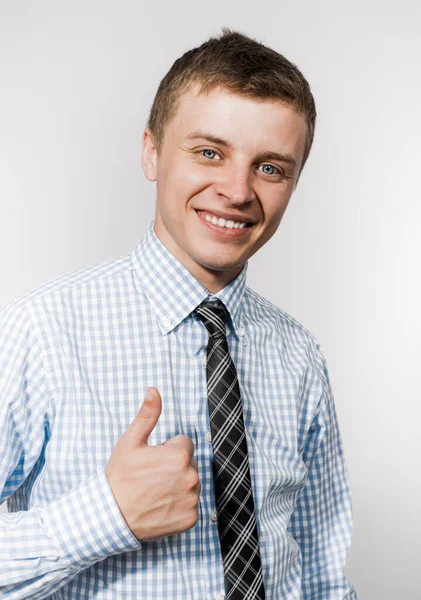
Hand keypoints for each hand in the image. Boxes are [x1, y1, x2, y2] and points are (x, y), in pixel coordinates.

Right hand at [105, 387, 200, 541]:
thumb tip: (154, 390)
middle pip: (189, 463)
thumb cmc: (120, 476)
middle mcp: (191, 477)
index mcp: (179, 456)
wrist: (110, 516)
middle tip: (151, 477)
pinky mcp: (190, 519)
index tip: (152, 461)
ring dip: (178, 486)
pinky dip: (179, 507)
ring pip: (191, 484)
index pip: (184, 444)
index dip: (167, 450)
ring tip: (155, 492)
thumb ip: (148, 414)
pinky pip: (191, 505)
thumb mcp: (131, 441)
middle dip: (174, 467)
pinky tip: (161, 507)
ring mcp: (192, 500)